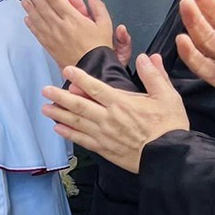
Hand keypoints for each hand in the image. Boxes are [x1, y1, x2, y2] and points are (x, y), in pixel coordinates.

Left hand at [23, 0, 130, 69]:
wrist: (92, 67)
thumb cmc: (99, 47)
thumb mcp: (105, 24)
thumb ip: (98, 8)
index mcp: (73, 19)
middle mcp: (61, 26)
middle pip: (43, 7)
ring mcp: (53, 37)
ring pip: (38, 19)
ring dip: (30, 8)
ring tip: (24, 0)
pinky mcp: (50, 46)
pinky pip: (38, 33)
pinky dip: (31, 25)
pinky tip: (27, 19)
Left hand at [41, 53, 189, 173]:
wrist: (168, 156)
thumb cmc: (169, 126)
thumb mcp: (168, 96)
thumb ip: (155, 75)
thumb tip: (147, 57)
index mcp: (121, 103)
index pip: (95, 87)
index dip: (79, 78)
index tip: (66, 70)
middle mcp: (108, 118)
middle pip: (78, 105)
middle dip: (60, 96)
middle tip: (45, 90)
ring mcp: (103, 134)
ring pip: (76, 122)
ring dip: (59, 114)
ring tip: (45, 109)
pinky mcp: (104, 149)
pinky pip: (81, 140)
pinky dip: (68, 134)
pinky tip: (58, 129)